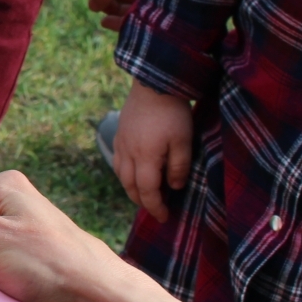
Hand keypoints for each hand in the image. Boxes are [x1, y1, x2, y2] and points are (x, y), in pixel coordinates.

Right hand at [113, 80, 192, 222]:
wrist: (154, 83)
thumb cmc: (173, 113)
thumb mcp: (184, 141)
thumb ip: (179, 166)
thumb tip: (174, 187)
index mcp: (145, 158)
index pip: (147, 191)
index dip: (155, 207)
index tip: (164, 217)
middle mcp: (128, 153)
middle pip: (130, 186)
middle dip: (142, 201)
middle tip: (156, 209)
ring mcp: (121, 143)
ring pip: (121, 175)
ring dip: (131, 189)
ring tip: (144, 194)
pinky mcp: (120, 133)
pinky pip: (118, 161)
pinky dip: (125, 174)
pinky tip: (133, 172)